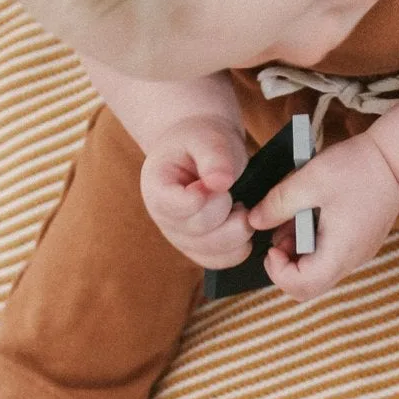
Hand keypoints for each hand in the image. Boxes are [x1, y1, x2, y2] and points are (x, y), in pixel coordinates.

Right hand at [140, 115, 251, 267]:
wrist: (201, 152)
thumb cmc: (202, 142)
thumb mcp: (209, 138)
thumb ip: (214, 156)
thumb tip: (220, 183)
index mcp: (156, 187)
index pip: (176, 206)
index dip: (204, 197)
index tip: (217, 182)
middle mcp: (163, 219)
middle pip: (200, 230)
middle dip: (226, 208)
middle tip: (234, 190)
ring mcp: (181, 239)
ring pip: (215, 251)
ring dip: (238, 228)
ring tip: (239, 204)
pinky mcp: (200, 251)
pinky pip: (223, 260)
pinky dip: (241, 245)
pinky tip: (242, 221)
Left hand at [246, 132, 398, 301]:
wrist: (397, 160)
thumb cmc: (357, 168)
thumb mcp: (309, 181)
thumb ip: (278, 204)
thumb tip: (255, 221)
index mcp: (340, 252)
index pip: (302, 287)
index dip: (278, 273)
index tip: (271, 247)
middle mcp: (350, 261)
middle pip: (309, 285)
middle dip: (286, 263)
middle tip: (281, 233)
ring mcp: (357, 254)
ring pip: (318, 270)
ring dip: (298, 250)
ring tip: (295, 216)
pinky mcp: (359, 244)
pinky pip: (329, 255)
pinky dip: (312, 242)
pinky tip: (310, 214)